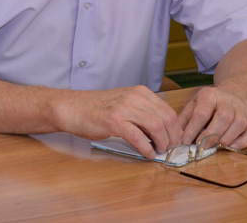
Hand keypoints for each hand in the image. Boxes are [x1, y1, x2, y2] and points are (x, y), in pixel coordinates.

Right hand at [55, 85, 181, 159]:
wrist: (71, 108)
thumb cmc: (95, 108)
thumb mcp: (123, 102)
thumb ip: (142, 111)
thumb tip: (162, 131)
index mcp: (139, 92)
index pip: (168, 110)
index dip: (175, 129)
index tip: (174, 140)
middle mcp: (134, 97)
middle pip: (167, 118)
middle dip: (172, 137)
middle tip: (169, 148)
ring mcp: (123, 108)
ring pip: (157, 127)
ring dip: (162, 143)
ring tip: (158, 151)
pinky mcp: (114, 121)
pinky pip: (139, 137)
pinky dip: (146, 148)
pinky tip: (146, 153)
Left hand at [176, 86, 246, 148]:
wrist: (233, 93)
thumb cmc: (209, 103)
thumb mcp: (194, 104)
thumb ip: (185, 119)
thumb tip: (178, 136)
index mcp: (210, 95)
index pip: (202, 113)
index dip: (193, 129)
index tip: (186, 141)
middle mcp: (228, 100)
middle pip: (223, 118)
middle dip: (211, 135)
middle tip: (202, 146)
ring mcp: (242, 108)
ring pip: (239, 124)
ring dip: (227, 138)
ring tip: (215, 146)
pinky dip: (243, 141)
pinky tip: (231, 146)